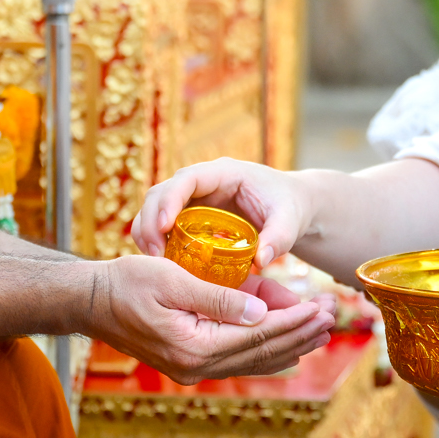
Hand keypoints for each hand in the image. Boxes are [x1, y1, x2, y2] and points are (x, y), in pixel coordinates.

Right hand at [90, 254, 336, 383]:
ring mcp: (192, 368)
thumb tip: (262, 312)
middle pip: (262, 352)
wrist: (89, 302)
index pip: (258, 335)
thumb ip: (219, 298)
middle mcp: (196, 366)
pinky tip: (288, 345)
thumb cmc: (126, 282)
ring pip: (253, 359)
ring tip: (321, 329)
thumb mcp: (173, 279)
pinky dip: (265, 348)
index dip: (294, 319)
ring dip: (289, 343)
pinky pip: (237, 358)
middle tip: (332, 315)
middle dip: (300, 333)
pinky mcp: (189, 361)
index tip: (321, 305)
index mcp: (195, 347)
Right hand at [131, 158, 309, 269]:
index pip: (187, 178)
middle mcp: (203, 182)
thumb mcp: (290, 222)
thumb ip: (278, 238)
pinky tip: (159, 264)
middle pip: (162, 192)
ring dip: (147, 231)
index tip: (163, 226)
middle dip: (150, 219)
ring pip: (156, 208)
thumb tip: (261, 260)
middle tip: (152, 252)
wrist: (291, 207)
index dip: (169, 199)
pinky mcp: (190, 216)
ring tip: (152, 259)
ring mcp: (193, 199)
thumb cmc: (290, 208)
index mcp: (223, 173)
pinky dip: (156, 240)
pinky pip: (163, 224)